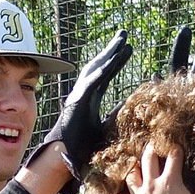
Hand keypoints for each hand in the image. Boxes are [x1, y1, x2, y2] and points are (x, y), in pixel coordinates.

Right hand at [26, 30, 132, 193]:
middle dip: (111, 51)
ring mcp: (79, 96)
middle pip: (99, 67)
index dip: (116, 63)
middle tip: (124, 36)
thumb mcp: (105, 130)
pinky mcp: (77, 102)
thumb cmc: (81, 149)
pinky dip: (102, 72)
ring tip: (122, 41)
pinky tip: (112, 61)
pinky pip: (91, 83)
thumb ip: (116, 118)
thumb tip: (131, 113)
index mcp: (90, 101)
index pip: (105, 77)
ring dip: (109, 55)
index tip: (128, 49)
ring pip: (95, 70)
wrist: (63, 157)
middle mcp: (84, 94)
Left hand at [112, 142, 194, 193]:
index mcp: (171, 181)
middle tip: (152, 144)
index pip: (173, 158)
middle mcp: (152, 185)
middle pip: (149, 160)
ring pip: (132, 177)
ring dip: (133, 169)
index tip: (176, 146)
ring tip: (133, 164)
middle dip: (151, 149)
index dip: (175, 150)